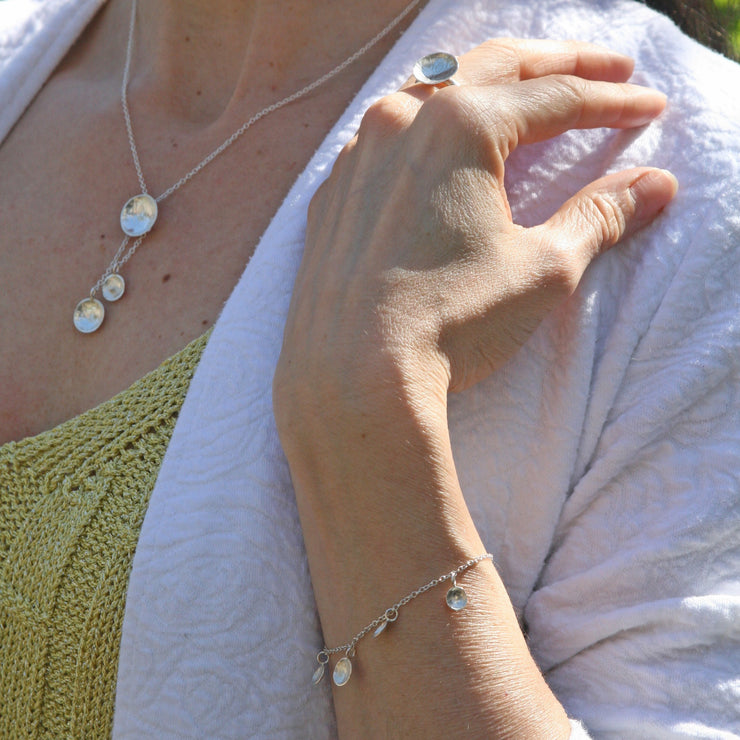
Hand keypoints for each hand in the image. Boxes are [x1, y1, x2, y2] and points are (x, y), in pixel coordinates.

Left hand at [275, 39, 675, 422]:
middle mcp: (400, 123)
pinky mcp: (332, 194)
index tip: (649, 106)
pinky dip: (426, 129)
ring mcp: (357, 155)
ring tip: (524, 90)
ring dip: (486, 84)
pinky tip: (438, 144)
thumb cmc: (450, 324)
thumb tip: (655, 185)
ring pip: (431, 92)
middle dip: (559, 65)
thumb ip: (598, 217)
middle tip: (609, 67)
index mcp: (460, 127)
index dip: (612, 101)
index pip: (555, 98)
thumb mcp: (542, 269)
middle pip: (494, 69)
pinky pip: (385, 139)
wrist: (352, 379)